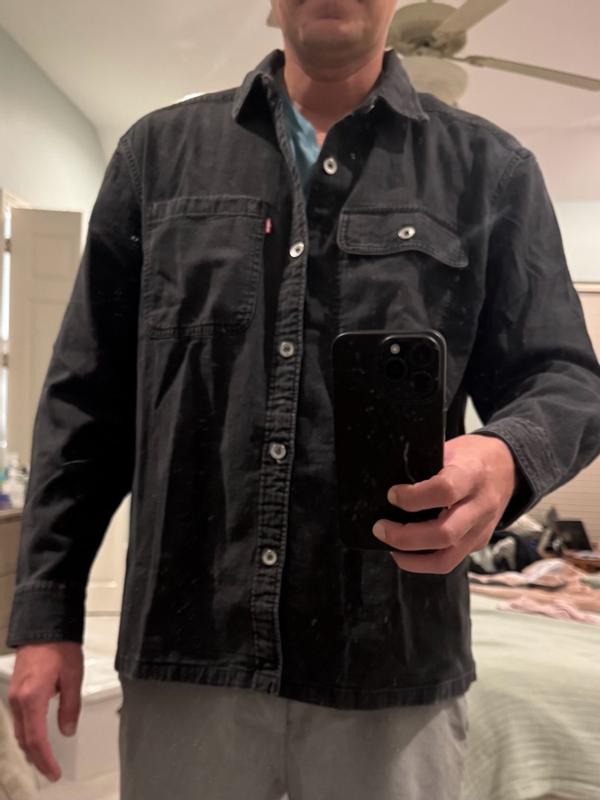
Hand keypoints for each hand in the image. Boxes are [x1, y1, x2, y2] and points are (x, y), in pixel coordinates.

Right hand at [8, 642, 82, 781]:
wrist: (45, 626)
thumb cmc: (61, 648)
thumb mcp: (73, 677)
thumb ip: (70, 707)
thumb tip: (67, 731)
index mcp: (32, 698)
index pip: (36, 739)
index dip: (45, 759)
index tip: (54, 772)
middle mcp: (18, 700)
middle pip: (24, 739)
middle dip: (37, 757)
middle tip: (50, 770)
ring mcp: (14, 695)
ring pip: (19, 730)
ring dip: (31, 746)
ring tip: (44, 757)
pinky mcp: (15, 689)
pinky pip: (19, 718)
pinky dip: (27, 732)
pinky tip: (36, 735)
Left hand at [372, 434, 517, 573]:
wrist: (508, 468)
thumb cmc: (471, 456)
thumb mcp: (450, 449)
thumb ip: (425, 467)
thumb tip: (388, 488)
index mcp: (472, 474)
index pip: (445, 491)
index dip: (413, 497)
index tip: (392, 495)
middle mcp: (480, 506)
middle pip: (444, 534)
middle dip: (405, 537)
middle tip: (380, 528)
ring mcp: (482, 530)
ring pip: (447, 559)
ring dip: (412, 559)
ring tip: (390, 546)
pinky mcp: (478, 544)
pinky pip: (449, 561)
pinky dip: (423, 560)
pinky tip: (406, 549)